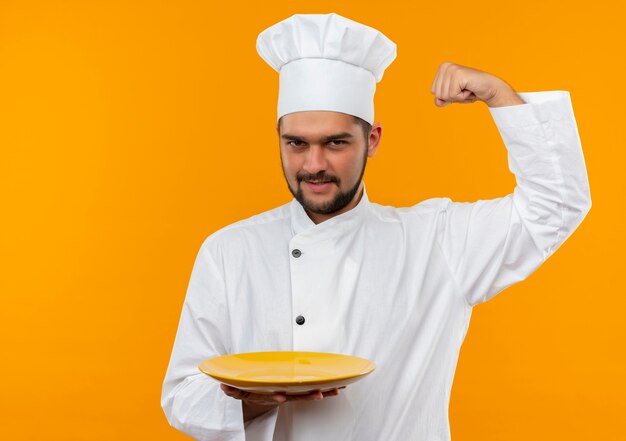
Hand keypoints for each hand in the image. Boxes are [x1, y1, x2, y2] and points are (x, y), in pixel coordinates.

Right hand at [220, 383, 344, 421]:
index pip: (273, 397)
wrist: (258, 398)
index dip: (276, 398)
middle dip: (308, 396)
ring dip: (323, 393)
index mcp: (268, 395)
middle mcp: (282, 396)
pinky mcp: (299, 392)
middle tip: (319, 394)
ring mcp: (292, 395)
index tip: (281, 397)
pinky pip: (314, 391)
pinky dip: (326, 390)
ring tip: (335, 390)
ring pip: (309, 394)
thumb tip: (223, 385)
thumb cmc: (250, 391)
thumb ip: (231, 389)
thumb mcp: (238, 391)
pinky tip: (339, 388)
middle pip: (296, 397)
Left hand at [430, 61, 524, 106]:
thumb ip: (441, 100)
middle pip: (438, 94)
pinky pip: (453, 95)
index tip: (458, 89)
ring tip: (467, 89)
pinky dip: (462, 96)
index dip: (447, 95)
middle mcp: (445, 66)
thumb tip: (437, 101)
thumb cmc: (470, 91)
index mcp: (442, 68)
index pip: (433, 91)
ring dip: (458, 97)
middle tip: (464, 89)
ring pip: (444, 95)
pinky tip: (469, 89)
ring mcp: (452, 69)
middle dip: (451, 97)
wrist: (489, 88)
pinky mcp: (458, 75)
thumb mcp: (452, 97)